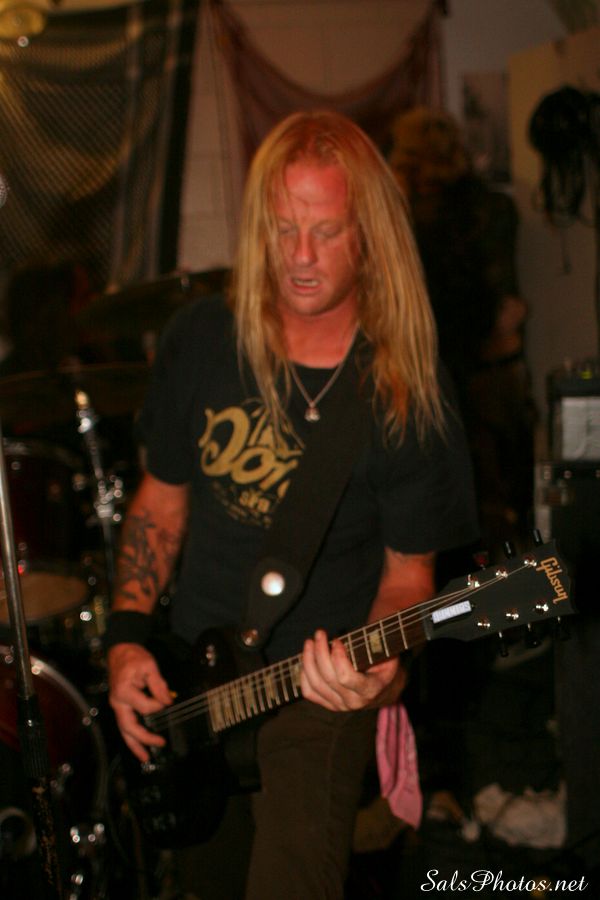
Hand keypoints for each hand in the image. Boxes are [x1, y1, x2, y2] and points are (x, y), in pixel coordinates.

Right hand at [107, 643, 172, 761]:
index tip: (169, 702)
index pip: (145, 707)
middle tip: (161, 743)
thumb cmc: (133, 657)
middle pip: (129, 727)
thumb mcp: (149, 665)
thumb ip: (158, 684)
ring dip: (135, 745)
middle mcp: (117, 702)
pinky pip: (125, 724)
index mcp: (124, 691)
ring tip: (146, 757)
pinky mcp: (120, 706)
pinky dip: (132, 737)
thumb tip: (168, 700)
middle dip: (145, 738)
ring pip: (124, 730)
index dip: (160, 706)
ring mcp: (117, 706)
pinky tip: (140, 745)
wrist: (120, 652)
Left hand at [300, 629, 406, 711]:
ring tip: (310, 642)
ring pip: (316, 684)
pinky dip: (304, 675)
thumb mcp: (387, 655)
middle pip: (328, 678)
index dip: (338, 657)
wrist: (381, 689)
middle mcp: (353, 702)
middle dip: (320, 652)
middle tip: (320, 633)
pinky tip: (306, 659)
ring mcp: (339, 706)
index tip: (337, 640)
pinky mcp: (328, 704)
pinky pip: (309, 692)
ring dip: (309, 660)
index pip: (346, 677)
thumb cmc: (384, 666)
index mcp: (370, 690)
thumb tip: (365, 634)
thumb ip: (375, 648)